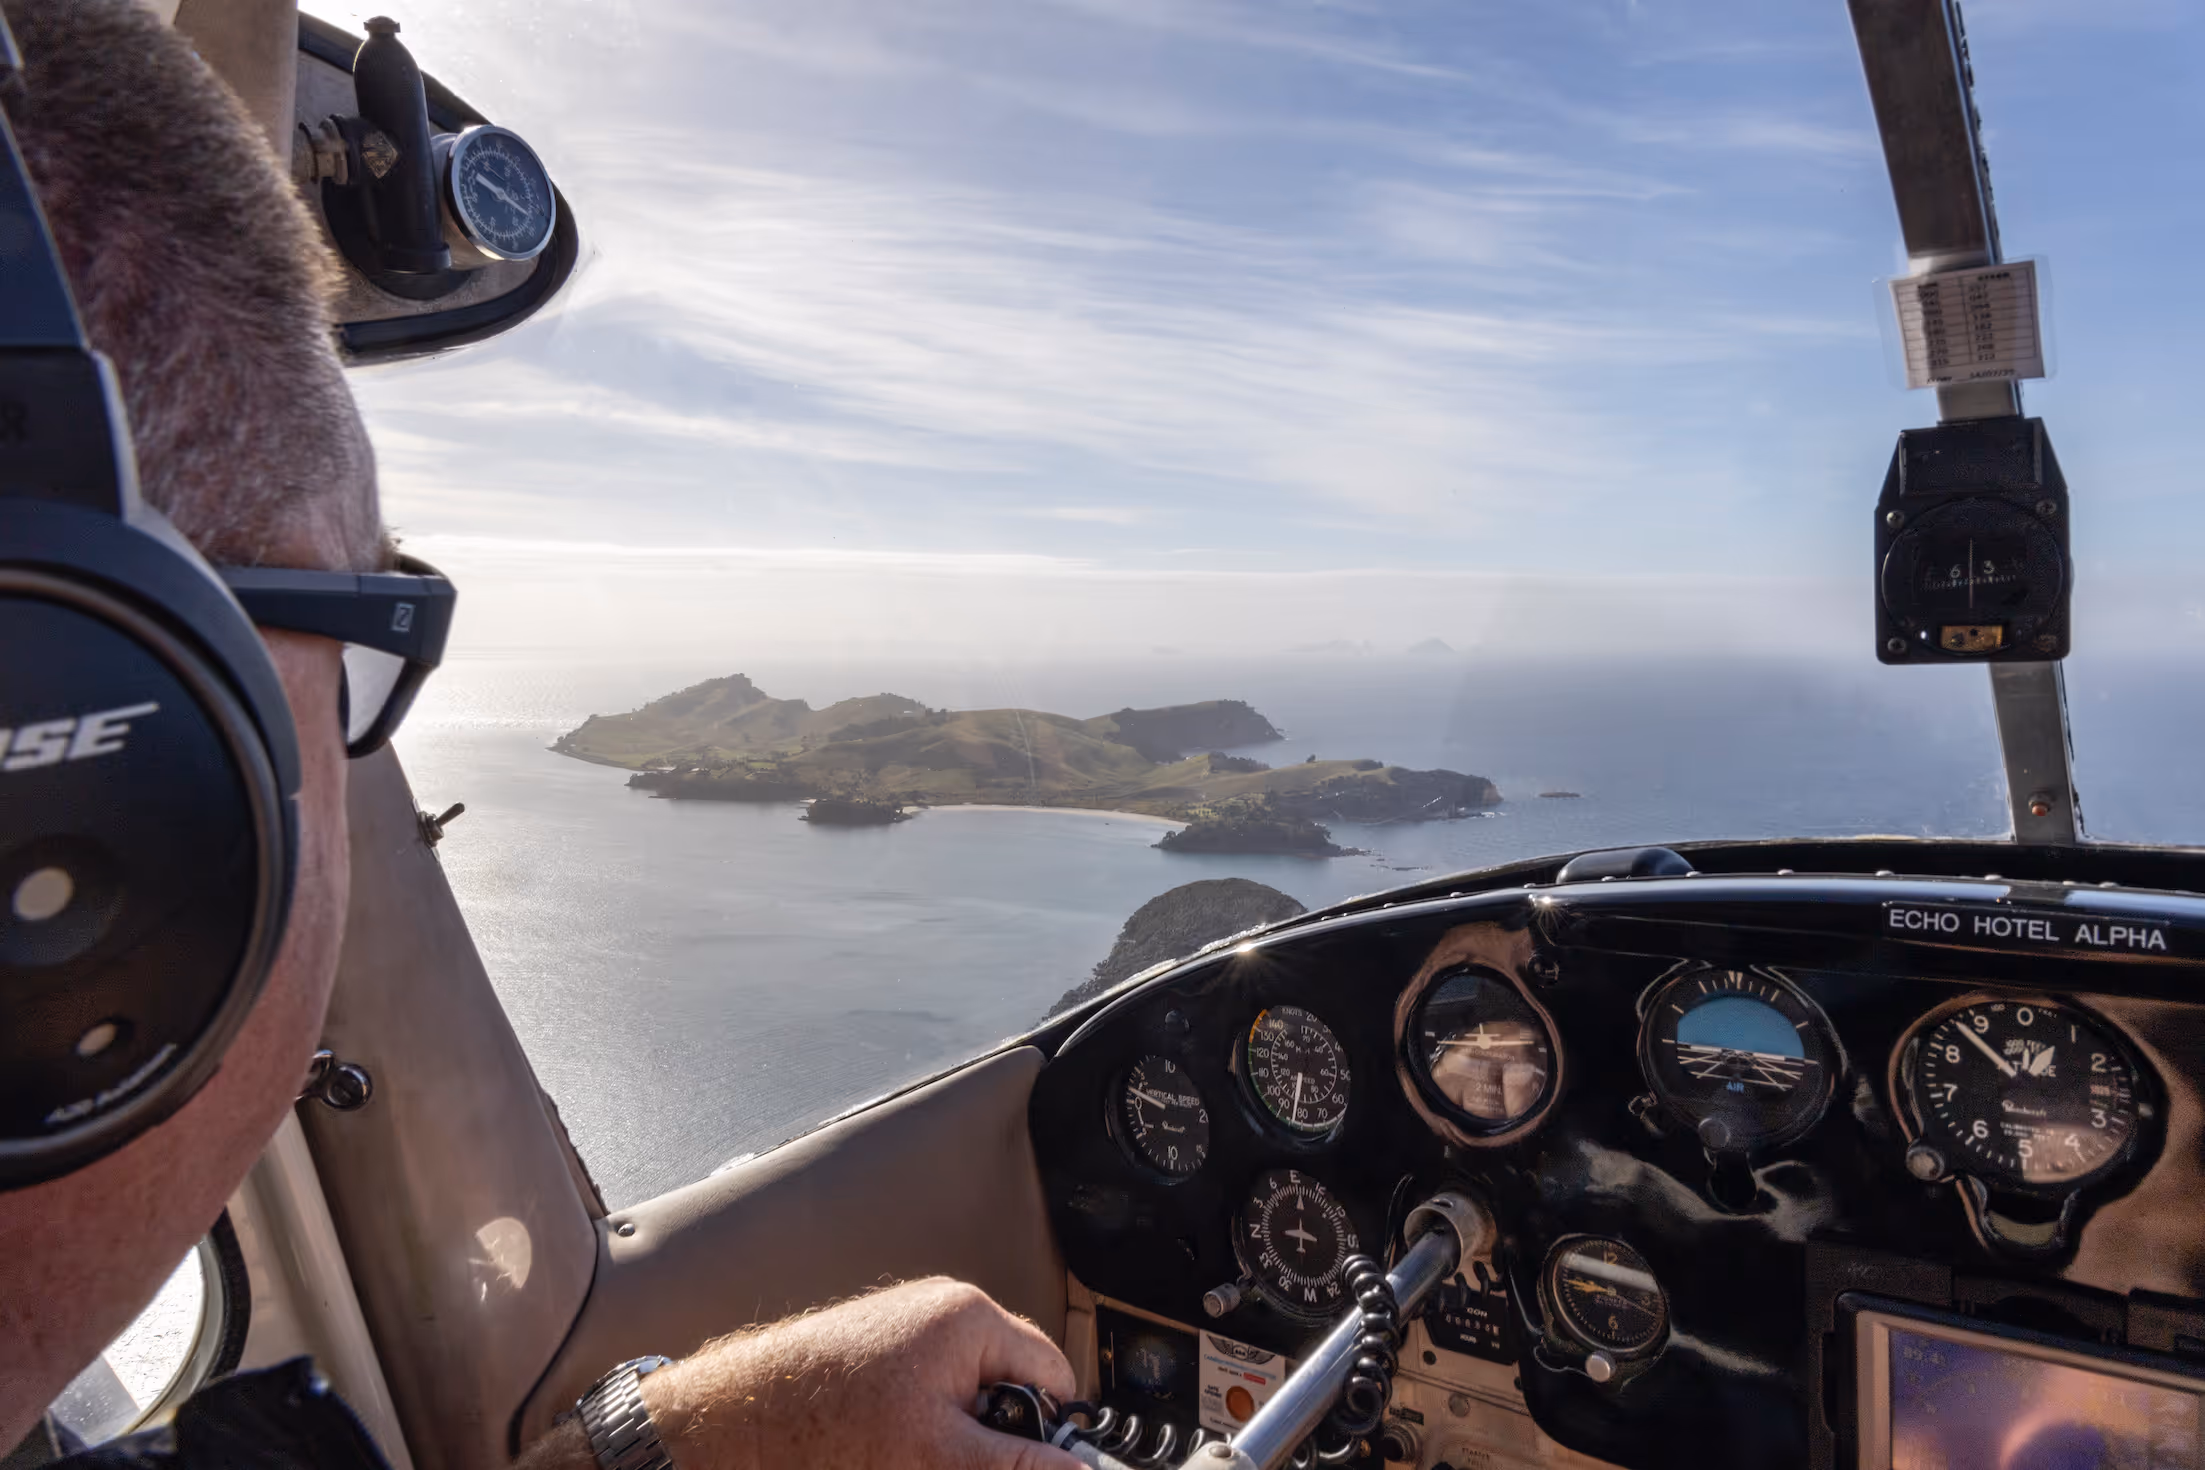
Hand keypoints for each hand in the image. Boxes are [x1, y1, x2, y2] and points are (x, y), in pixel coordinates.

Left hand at [527, 1278, 1080, 1469]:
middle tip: (957, 1461)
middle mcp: (942, 1310)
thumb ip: (1013, 1463)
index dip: (1051, 1429)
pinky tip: (894, 1448)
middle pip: (1010, 1381)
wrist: (738, 1419)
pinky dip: (927, 1423)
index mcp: (968, 1318)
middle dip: (997, 1433)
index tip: (1041, 1464)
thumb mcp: (937, 1453)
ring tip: (916, 1455)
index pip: (1049, 1373)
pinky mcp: (880, 1350)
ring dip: (959, 1432)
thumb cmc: (823, 1421)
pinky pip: (931, 1389)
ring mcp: (908, 1327)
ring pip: (968, 1391)